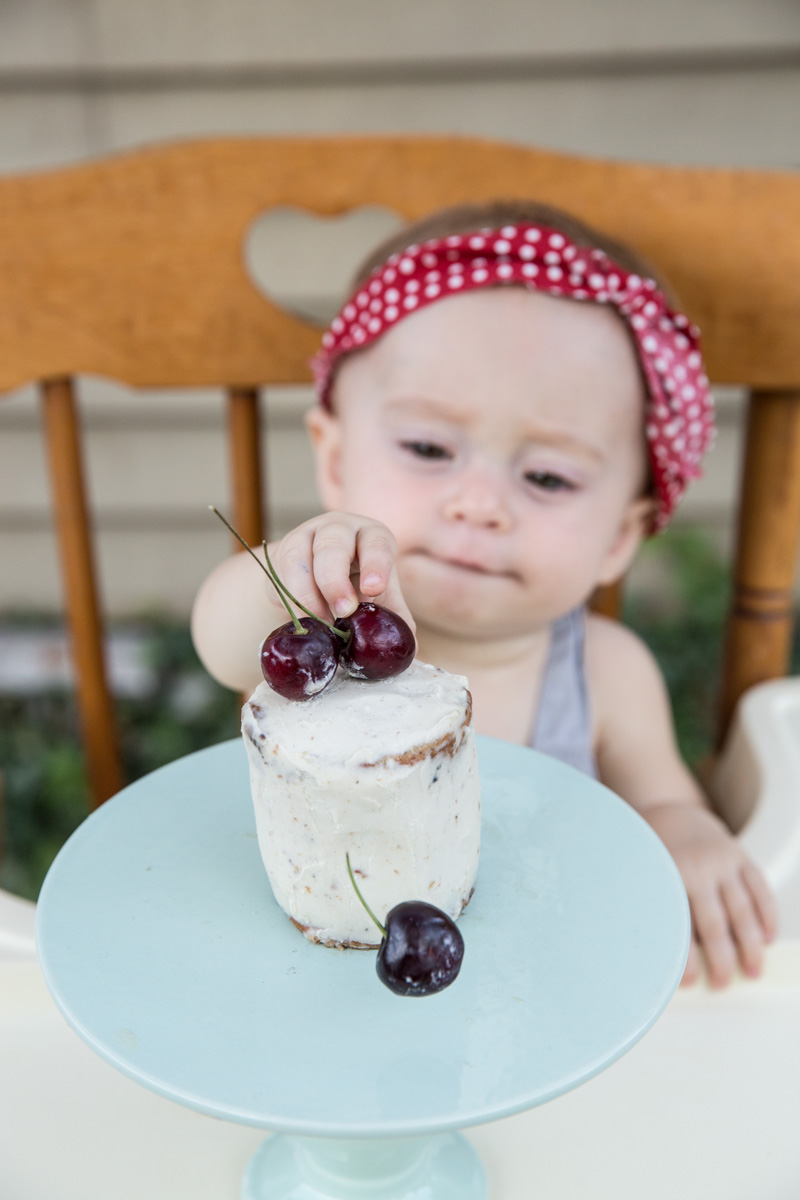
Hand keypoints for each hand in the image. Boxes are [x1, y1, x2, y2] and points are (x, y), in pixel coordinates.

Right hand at [267, 511, 414, 635]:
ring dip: (309, 594)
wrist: (319, 577)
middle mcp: (340, 529)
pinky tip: (305, 618)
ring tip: (322, 623)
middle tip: (343, 611)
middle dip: (335, 581)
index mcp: (372, 536)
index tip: (374, 590)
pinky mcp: (285, 549)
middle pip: (333, 546)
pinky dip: (293, 598)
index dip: (375, 565)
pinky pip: (284, 572)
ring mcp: (308, 535)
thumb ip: (394, 617)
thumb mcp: (379, 595)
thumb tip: (409, 647)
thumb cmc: (356, 583)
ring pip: (301, 557)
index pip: (376, 543)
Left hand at [642, 802, 777, 987]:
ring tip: (752, 971)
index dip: (685, 958)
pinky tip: (768, 940)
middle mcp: (697, 868)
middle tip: (722, 984)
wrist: (673, 815)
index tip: (689, 983)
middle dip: (721, 959)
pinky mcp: (742, 857)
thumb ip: (652, 909)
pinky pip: (760, 889)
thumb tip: (659, 960)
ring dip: (750, 945)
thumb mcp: (644, 877)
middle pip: (715, 923)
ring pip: (743, 910)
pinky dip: (768, 917)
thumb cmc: (655, 857)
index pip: (679, 925)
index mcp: (667, 875)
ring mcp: (723, 861)